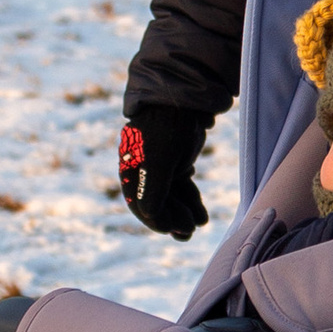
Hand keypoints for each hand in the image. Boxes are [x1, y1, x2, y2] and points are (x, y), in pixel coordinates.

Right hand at [117, 107, 210, 237]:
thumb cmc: (167, 128)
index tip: (174, 229)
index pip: (139, 204)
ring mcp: (160, 166)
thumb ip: (154, 191)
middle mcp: (142, 170)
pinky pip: (181, 187)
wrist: (184, 98)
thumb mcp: (160, 161)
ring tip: (199, 224)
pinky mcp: (176, 161)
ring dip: (183, 213)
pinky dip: (190, 200)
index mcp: (131, 170)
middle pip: (156, 203)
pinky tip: (201, 213)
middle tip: (189, 232)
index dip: (156, 220)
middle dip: (173, 220)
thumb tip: (151, 217)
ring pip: (171, 197)